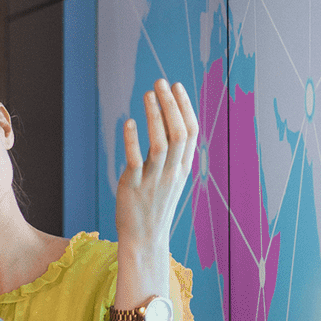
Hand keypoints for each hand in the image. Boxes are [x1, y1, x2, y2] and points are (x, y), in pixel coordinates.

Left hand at [116, 79, 198, 251]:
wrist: (144, 238)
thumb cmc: (155, 203)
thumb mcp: (170, 177)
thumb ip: (171, 152)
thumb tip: (167, 119)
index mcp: (183, 168)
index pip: (191, 132)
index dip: (185, 107)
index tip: (176, 86)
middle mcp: (172, 172)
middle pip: (179, 133)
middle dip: (171, 105)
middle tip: (161, 82)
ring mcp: (154, 180)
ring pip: (160, 144)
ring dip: (155, 116)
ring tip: (147, 94)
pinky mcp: (134, 186)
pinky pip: (136, 160)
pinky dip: (133, 140)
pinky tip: (129, 122)